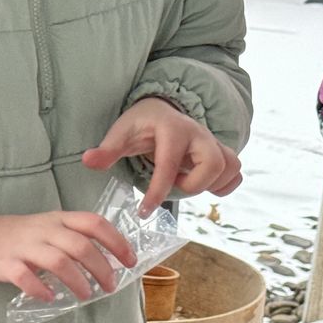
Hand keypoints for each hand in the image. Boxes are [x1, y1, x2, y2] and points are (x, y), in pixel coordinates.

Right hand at [0, 211, 134, 302]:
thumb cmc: (12, 238)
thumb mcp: (44, 229)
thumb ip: (69, 240)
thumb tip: (102, 263)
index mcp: (56, 219)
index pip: (94, 223)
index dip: (116, 241)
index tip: (130, 261)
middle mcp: (43, 230)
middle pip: (81, 245)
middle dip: (101, 268)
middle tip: (110, 287)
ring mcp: (23, 246)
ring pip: (58, 260)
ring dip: (77, 280)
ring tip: (86, 296)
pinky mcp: (4, 263)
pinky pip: (25, 276)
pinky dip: (40, 289)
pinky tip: (49, 298)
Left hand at [82, 98, 243, 215]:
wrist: (162, 111)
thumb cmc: (141, 125)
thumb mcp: (121, 133)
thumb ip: (107, 150)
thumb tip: (87, 160)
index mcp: (173, 129)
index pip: (169, 164)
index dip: (157, 192)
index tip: (144, 211)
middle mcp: (200, 134)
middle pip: (214, 165)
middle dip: (193, 185)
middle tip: (173, 186)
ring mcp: (214, 143)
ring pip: (230, 168)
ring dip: (209, 185)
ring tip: (184, 182)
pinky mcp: (221, 153)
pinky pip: (235, 173)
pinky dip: (222, 184)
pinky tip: (198, 184)